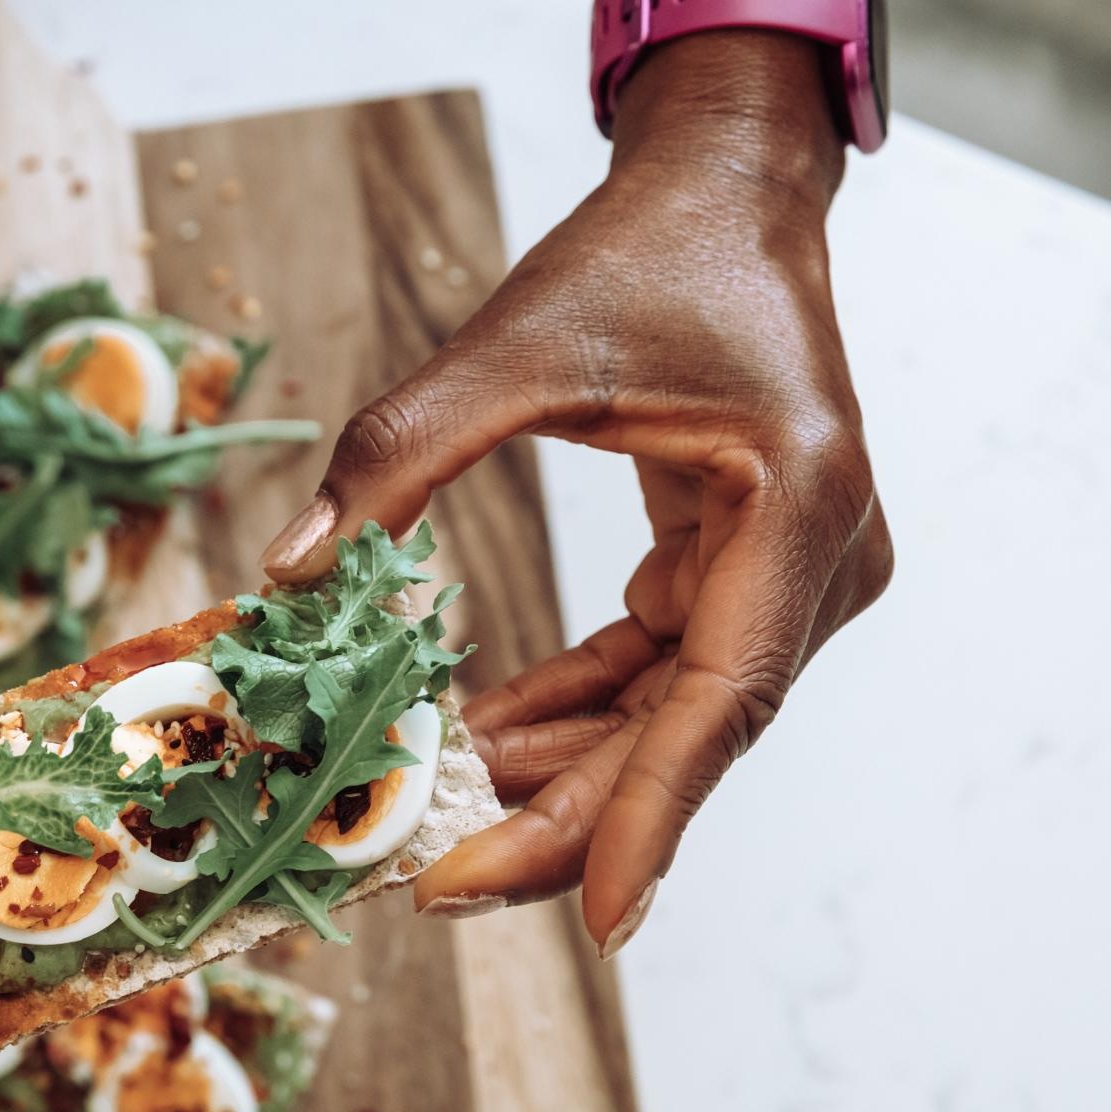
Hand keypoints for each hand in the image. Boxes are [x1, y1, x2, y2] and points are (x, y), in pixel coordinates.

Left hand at [261, 35, 892, 955]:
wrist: (725, 190)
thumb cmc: (641, 252)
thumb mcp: (512, 345)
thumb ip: (397, 455)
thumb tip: (288, 571)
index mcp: (796, 504)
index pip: (719, 700)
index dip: (651, 817)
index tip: (598, 921)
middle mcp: (822, 558)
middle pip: (691, 733)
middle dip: (570, 816)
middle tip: (441, 881)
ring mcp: (795, 571)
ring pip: (674, 718)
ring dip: (563, 767)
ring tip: (437, 796)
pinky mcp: (749, 570)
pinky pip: (661, 672)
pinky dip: (577, 711)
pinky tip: (487, 733)